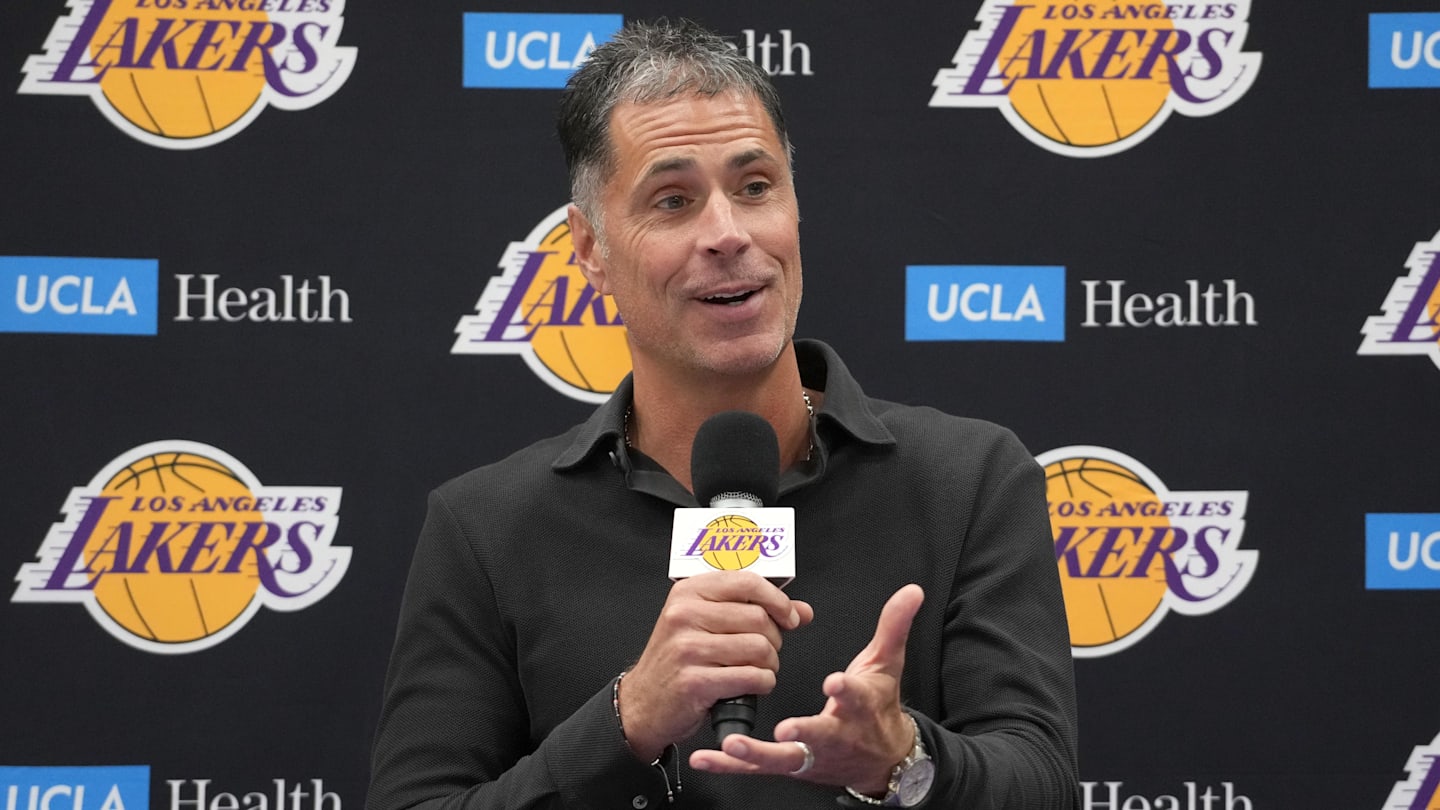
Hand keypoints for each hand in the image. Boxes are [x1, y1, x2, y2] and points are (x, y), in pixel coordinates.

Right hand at [618, 571, 813, 760]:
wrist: (644, 702)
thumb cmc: (681, 660)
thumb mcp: (709, 624)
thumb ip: (756, 611)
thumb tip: (803, 611)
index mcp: (689, 592)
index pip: (748, 582)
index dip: (778, 601)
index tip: (789, 618)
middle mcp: (684, 614)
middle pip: (759, 618)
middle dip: (774, 640)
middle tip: (765, 652)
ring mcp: (686, 648)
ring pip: (759, 648)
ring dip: (770, 664)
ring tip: (758, 670)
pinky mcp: (693, 681)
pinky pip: (751, 677)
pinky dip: (762, 684)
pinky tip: (752, 685)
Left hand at [689, 584, 923, 791]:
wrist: (881, 757)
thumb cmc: (877, 706)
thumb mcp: (886, 665)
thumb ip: (894, 625)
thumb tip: (911, 591)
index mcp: (858, 706)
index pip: (855, 696)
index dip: (846, 690)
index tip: (834, 682)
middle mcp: (835, 735)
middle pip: (819, 737)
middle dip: (803, 733)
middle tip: (783, 730)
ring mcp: (810, 754)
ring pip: (783, 758)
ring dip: (756, 753)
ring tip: (732, 744)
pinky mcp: (790, 765)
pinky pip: (755, 768)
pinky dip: (729, 765)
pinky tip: (705, 758)